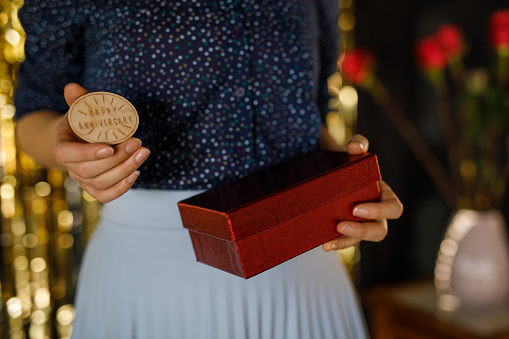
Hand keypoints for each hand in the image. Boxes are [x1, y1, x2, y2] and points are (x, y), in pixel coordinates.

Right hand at [54, 83, 149, 202]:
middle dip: (116, 159)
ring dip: (125, 169)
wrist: (83, 141)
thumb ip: (78, 100)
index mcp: (62, 147)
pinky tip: (136, 173)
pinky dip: (122, 188)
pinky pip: (107, 196)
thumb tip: (73, 87)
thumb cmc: (84, 123)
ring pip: (102, 183)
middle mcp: (71, 168)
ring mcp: (84, 181)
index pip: (68, 155)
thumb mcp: (80, 110)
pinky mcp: (96, 189)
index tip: (109, 148)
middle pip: (90, 171)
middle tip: (136, 143)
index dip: (87, 154)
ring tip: (143, 153)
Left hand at [322, 134, 402, 250]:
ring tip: (328, 240)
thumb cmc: (348, 162)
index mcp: (384, 195)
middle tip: (341, 224)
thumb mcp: (354, 151)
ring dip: (346, 241)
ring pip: (360, 239)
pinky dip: (335, 243)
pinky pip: (345, 241)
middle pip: (379, 230)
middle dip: (362, 230)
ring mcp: (361, 224)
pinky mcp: (346, 230)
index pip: (393, 208)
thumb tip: (355, 148)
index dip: (379, 211)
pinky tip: (323, 244)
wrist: (329, 170)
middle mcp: (375, 213)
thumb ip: (358, 144)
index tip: (356, 208)